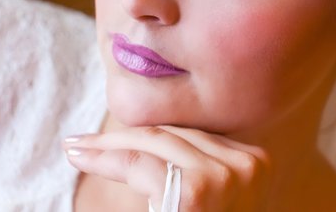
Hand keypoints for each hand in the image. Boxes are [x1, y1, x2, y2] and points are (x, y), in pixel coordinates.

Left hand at [63, 125, 270, 210]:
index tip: (119, 138)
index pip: (195, 138)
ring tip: (78, 148)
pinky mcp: (193, 191)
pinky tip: (82, 157)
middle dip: (127, 135)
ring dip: (109, 144)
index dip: (154, 134)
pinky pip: (137, 163)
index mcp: (257, 164)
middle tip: (85, 141)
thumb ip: (200, 172)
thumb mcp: (216, 201)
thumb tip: (155, 149)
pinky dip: (104, 158)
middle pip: (176, 135)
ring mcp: (223, 176)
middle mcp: (247, 165)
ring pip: (155, 142)